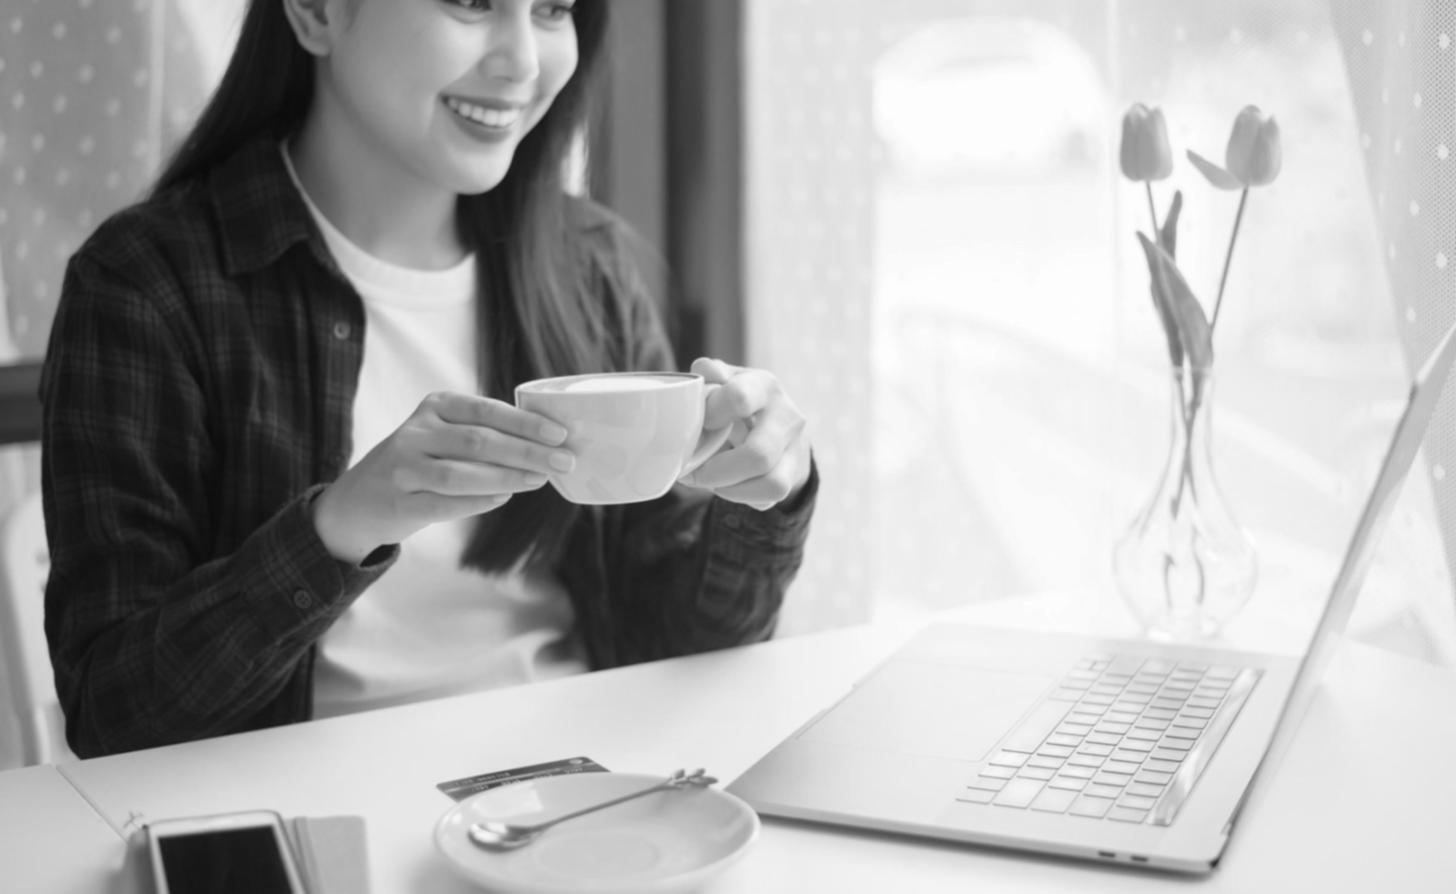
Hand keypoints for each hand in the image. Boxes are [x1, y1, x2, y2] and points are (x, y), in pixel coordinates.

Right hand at [310, 392, 574, 562]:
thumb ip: (485, 435)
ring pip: (461, 472)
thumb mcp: (445, 435)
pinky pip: (444, 503)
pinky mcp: (399, 502)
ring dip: (507, 477)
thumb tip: (547, 446)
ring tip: (539, 480)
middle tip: (563, 461)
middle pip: (479, 441)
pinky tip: (504, 499)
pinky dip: (478, 502)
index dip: (525, 422)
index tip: (560, 434)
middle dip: (527, 452)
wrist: (359, 500)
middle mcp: (416, 433)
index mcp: (434, 407)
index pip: (485, 410)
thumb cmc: (420, 464)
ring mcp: (403, 468)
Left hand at [679, 358, 810, 510]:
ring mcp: (794, 448)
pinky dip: (742, 497)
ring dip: (730, 489)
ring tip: (712, 480)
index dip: (711, 415)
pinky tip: (730, 485)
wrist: (776, 422)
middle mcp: (786, 416)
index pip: (740, 399)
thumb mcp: (725, 379)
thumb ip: (709, 374)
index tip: (701, 423)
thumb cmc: (738, 399)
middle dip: (717, 471)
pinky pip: (768, 500)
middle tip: (694, 470)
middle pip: (758, 455)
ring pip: (771, 484)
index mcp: (764, 386)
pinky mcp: (792, 475)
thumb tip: (705, 371)